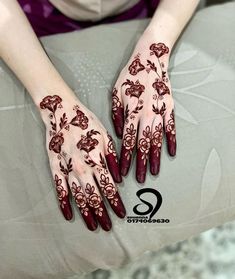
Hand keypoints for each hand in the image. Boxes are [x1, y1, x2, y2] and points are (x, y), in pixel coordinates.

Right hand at [39, 93, 125, 230]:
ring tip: (93, 226)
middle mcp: (83, 169)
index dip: (116, 203)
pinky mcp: (56, 168)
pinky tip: (69, 215)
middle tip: (108, 226)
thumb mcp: (106, 137)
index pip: (109, 188)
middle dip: (103, 213)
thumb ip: (112, 159)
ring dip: (87, 213)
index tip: (121, 213)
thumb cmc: (86, 123)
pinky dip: (64, 204)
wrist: (62, 113)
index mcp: (97, 160)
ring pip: (79, 198)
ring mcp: (68, 170)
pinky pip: (60, 190)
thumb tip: (120, 178)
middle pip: (95, 197)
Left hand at [111, 34, 176, 182]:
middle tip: (140, 179)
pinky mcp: (170, 108)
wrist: (150, 59)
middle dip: (140, 164)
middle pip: (143, 145)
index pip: (127, 142)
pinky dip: (171, 141)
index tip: (123, 172)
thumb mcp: (116, 93)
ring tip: (154, 171)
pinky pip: (171, 128)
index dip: (125, 159)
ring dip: (155, 157)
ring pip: (157, 140)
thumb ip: (117, 115)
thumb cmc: (130, 76)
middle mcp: (146, 116)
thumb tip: (119, 134)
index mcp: (131, 113)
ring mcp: (160, 112)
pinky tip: (171, 153)